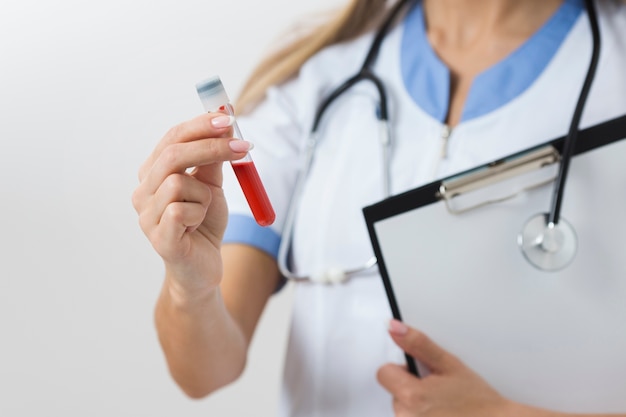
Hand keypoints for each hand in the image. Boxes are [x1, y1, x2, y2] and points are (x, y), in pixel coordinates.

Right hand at [132, 113, 251, 287]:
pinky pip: (181, 211)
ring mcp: (146, 216)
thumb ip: (212, 159)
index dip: (200, 126)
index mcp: (153, 174)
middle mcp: (143, 192)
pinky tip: (196, 226)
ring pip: (179, 183)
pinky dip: (199, 214)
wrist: (204, 268)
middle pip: (172, 155)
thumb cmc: (204, 225)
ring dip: (205, 195)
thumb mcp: (212, 187)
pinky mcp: (158, 238)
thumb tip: (223, 124)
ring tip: (205, 211)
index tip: (227, 118)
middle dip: (211, 146)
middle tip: (243, 147)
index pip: (172, 139)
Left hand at [377, 320, 512, 416]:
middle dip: (411, 388)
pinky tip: (441, 416)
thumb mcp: (449, 364)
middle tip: (438, 392)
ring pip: (402, 410)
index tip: (420, 374)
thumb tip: (394, 327)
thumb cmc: (479, 401)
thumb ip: (417, 344)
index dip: (402, 370)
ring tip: (442, 407)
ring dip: (416, 406)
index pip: (384, 373)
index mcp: (412, 396)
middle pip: (393, 392)